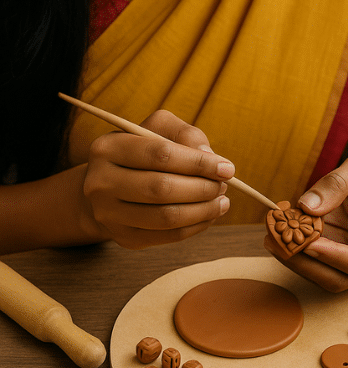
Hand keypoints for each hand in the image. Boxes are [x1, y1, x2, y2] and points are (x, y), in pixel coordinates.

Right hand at [82, 110, 233, 248]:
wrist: (109, 188)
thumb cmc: (142, 153)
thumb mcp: (159, 130)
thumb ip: (186, 135)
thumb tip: (210, 156)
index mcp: (108, 148)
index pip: (160, 154)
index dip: (199, 162)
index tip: (227, 168)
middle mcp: (100, 182)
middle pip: (162, 188)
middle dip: (203, 188)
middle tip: (224, 185)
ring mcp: (108, 214)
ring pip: (167, 217)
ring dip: (204, 210)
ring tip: (222, 201)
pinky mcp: (124, 237)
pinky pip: (168, 236)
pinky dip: (196, 226)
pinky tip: (210, 215)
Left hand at [264, 147, 347, 291]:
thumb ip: (336, 185)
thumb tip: (307, 207)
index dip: (330, 257)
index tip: (305, 243)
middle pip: (338, 278)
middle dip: (305, 264)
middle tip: (275, 242)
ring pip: (323, 276)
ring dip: (295, 261)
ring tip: (270, 238)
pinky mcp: (338, 255)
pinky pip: (315, 262)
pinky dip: (295, 252)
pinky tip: (278, 236)